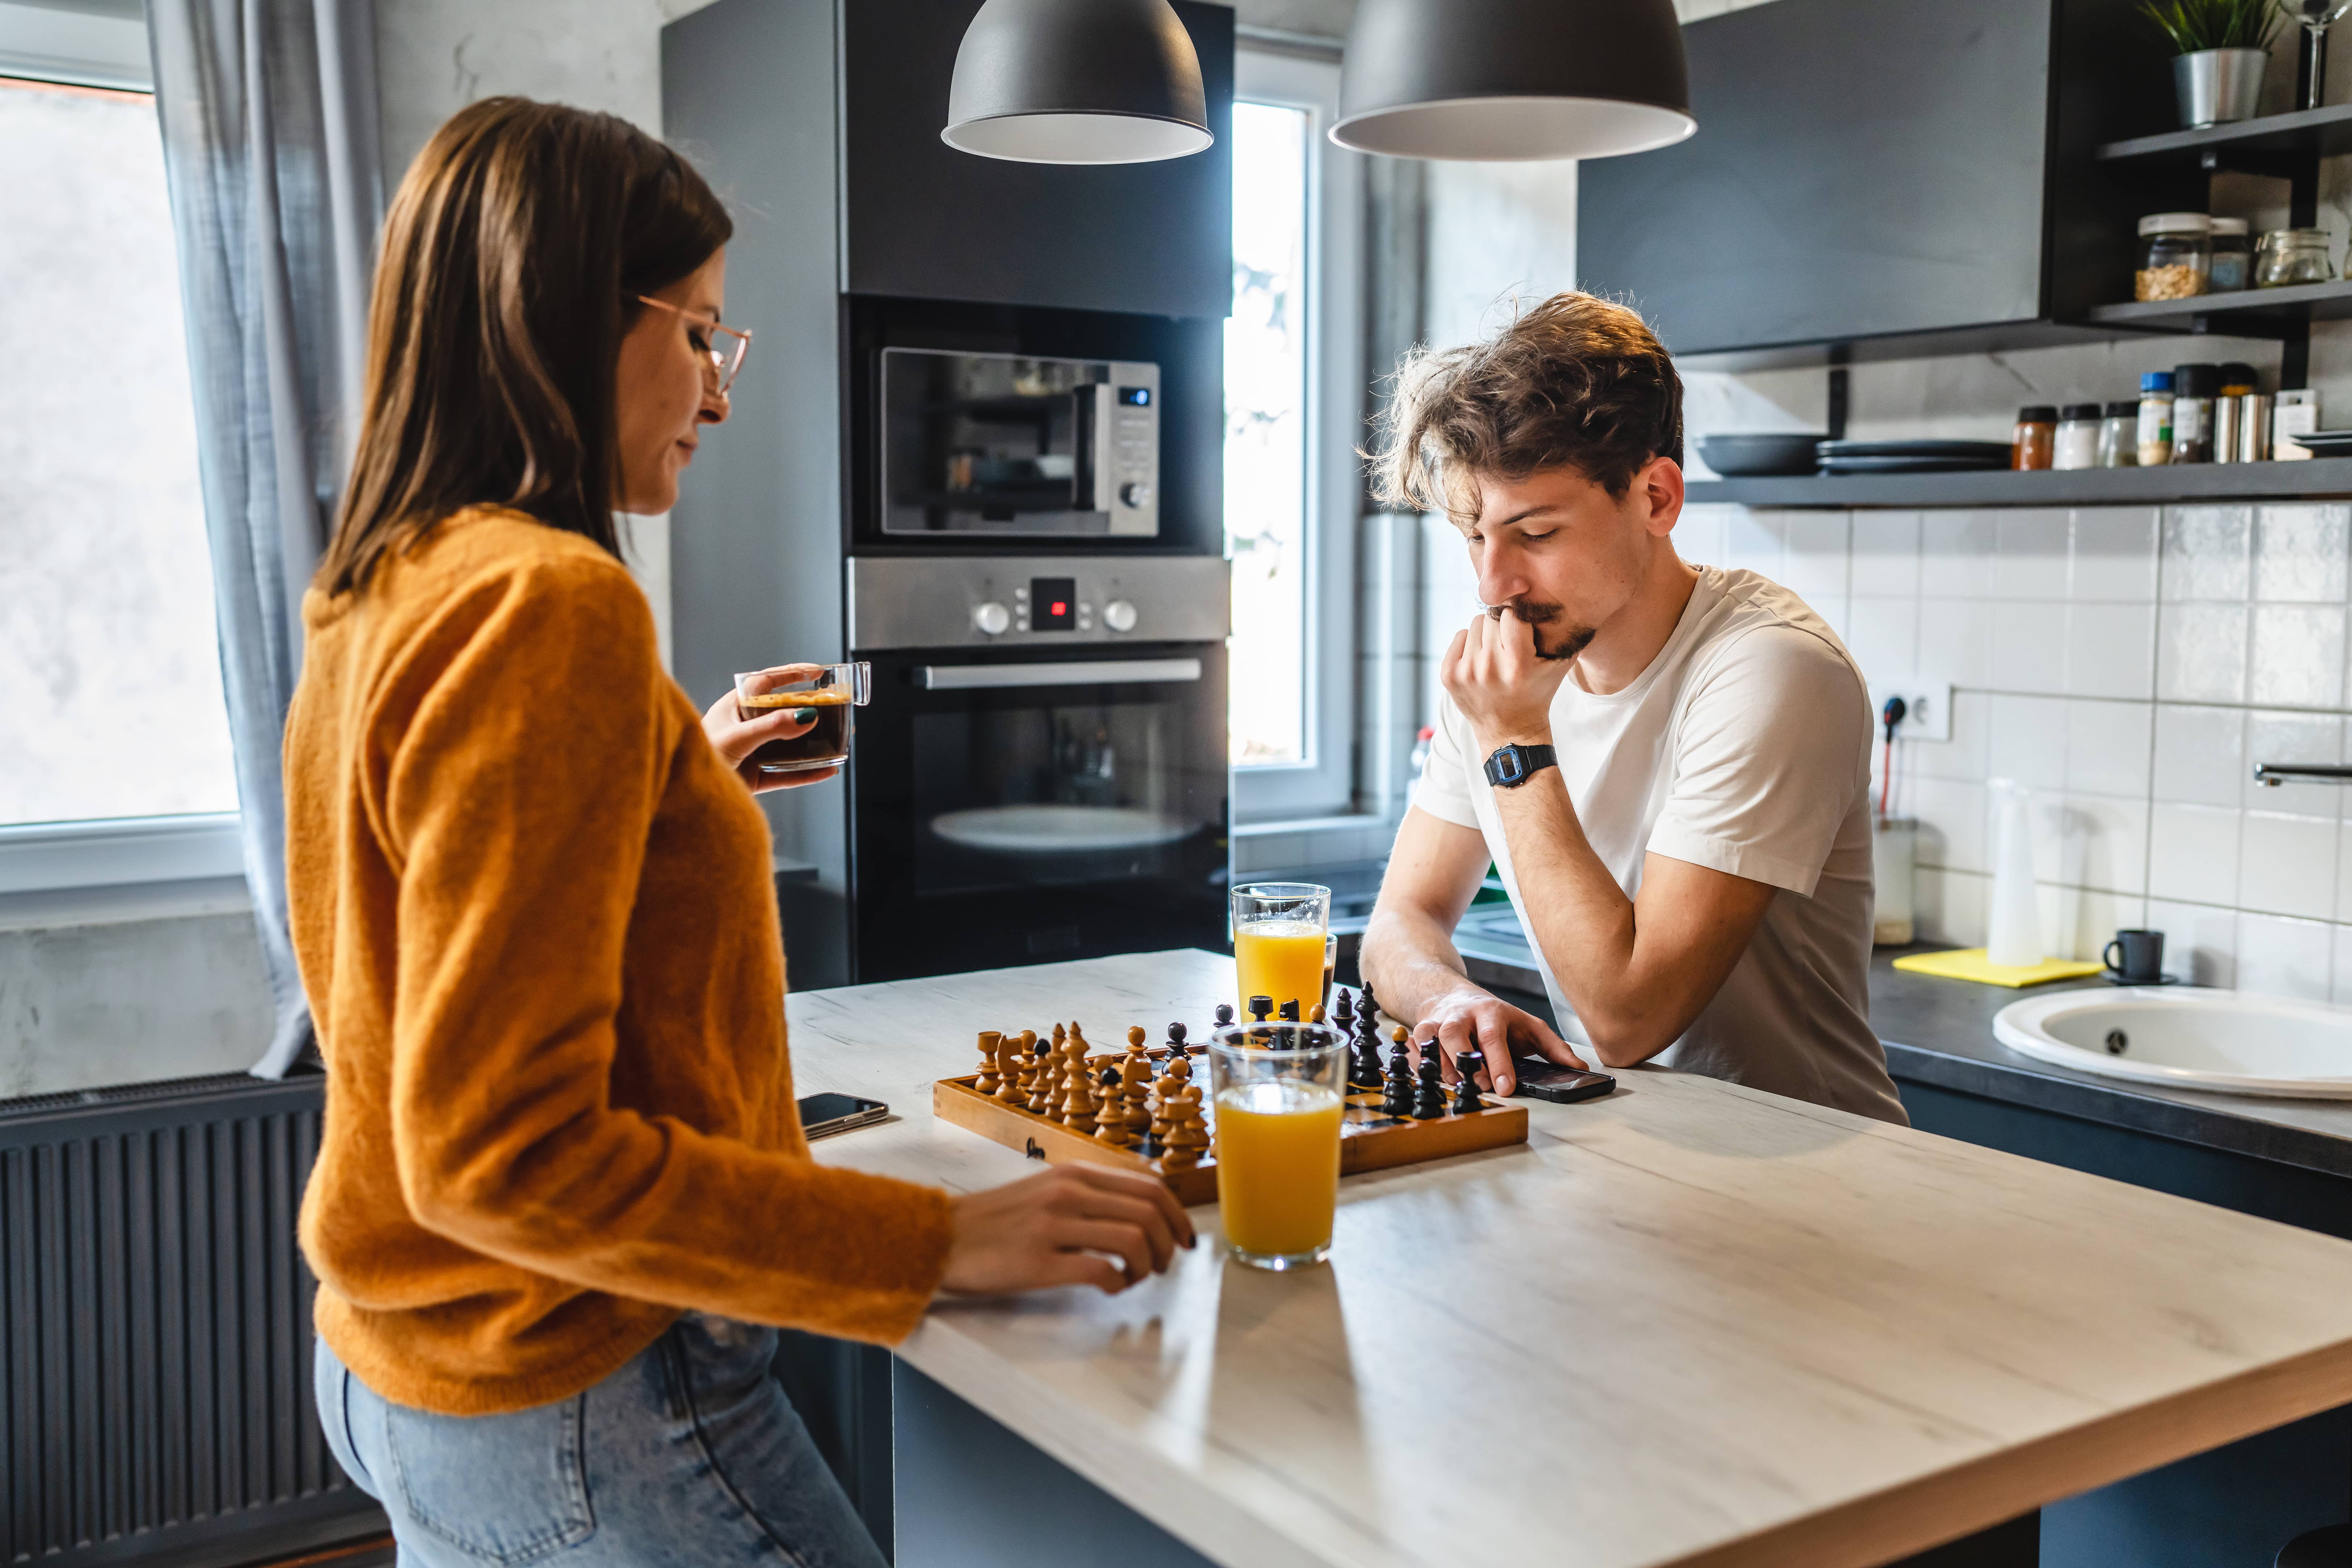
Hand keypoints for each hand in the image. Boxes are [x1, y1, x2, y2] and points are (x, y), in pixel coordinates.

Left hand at [702, 672, 838, 792]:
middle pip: (784, 713)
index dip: (792, 674)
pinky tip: (828, 770)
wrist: (684, 794)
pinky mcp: (756, 777)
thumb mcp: (737, 738)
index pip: (766, 683)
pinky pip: (789, 774)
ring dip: (814, 743)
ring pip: (790, 744)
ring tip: (837, 739)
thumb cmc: (698, 757)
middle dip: (810, 709)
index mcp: (734, 708)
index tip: (817, 671)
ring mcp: (752, 752)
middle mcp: (745, 727)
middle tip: (834, 706)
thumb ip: (772, 727)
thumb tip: (807, 716)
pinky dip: (809, 772)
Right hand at [941, 1163, 1194, 1295]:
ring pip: (1133, 1239)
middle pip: (1149, 1210)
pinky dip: (1118, 1284)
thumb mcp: (1046, 1191)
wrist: (942, 1238)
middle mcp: (1068, 1192)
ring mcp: (1053, 1225)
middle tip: (1165, 1264)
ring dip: (1147, 1266)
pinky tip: (1110, 1289)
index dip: (1177, 1214)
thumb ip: (1089, 1196)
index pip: (1149, 1184)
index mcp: (1074, 1174)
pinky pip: (1101, 1271)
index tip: (1184, 1238)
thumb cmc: (996, 1222)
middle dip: (1170, 1242)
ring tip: (1136, 1278)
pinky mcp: (1038, 1261)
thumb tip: (1140, 1214)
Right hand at [1419, 983, 1584, 1095]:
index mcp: (1491, 1013)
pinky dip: (1414, 1060)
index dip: (1499, 1064)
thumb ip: (1554, 1048)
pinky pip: (1411, 1045)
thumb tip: (1580, 1070)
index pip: (1493, 1038)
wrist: (1452, 997)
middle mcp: (1461, 1016)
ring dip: (1438, 1064)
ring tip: (1453, 1085)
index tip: (1506, 1088)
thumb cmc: (1495, 1019)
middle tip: (1477, 1087)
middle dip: (1463, 1062)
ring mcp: (1437, 1022)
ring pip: (1429, 1039)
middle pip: (1455, 1035)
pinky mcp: (1419, 1031)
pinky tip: (1425, 1075)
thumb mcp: (1529, 1026)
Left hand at [1441, 607, 1576, 751]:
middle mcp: (1489, 667)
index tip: (1522, 629)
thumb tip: (1561, 599)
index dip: (1519, 619)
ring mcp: (1465, 672)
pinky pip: (1459, 636)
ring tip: (1496, 654)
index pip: (1513, 614)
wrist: (1509, 732)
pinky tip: (1480, 661)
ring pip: (1475, 624)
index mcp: (1518, 664)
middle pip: (1492, 616)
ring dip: (1486, 634)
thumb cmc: (1537, 694)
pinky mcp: (1448, 675)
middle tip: (1509, 643)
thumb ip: (1563, 633)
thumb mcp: (1558, 665)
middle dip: (1502, 625)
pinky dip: (1470, 644)